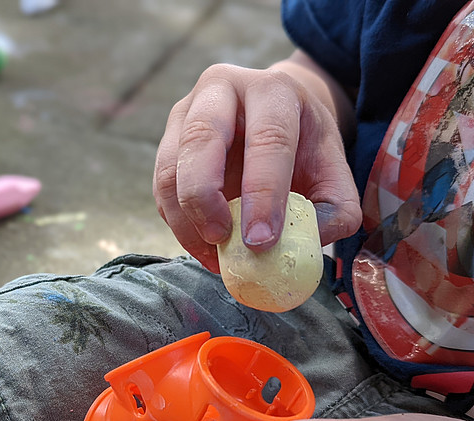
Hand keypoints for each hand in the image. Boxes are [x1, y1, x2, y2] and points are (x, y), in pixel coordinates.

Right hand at [153, 60, 360, 271]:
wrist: (273, 118)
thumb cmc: (303, 148)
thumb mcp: (333, 171)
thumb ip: (334, 209)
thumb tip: (309, 240)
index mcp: (272, 90)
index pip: (267, 138)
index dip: (263, 193)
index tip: (261, 241)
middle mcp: (220, 90)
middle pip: (200, 140)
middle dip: (207, 199)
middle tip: (222, 240)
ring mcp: (184, 113)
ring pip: (170, 168)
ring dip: (186, 220)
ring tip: (214, 255)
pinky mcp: (166, 141)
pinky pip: (161, 189)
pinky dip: (178, 224)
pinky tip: (203, 247)